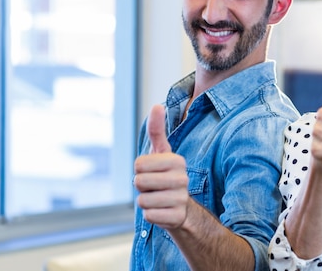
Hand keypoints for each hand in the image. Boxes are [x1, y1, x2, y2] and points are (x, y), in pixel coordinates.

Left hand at [134, 104, 189, 228]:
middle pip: (139, 182)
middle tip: (154, 187)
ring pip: (142, 200)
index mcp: (177, 161)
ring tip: (158, 199)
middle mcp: (182, 178)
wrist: (182, 209)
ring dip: (146, 201)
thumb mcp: (162, 153)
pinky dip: (151, 215)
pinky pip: (149, 216)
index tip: (152, 172)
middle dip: (141, 187)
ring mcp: (181, 198)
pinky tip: (162, 211)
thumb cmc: (166, 176)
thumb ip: (157, 130)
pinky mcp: (177, 217)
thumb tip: (157, 105)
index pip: (138, 164)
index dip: (140, 170)